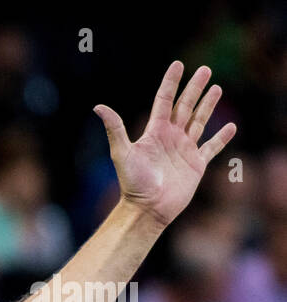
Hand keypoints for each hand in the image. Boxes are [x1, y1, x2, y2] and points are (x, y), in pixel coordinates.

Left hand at [94, 61, 236, 227]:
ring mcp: (184, 150)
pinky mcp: (196, 164)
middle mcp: (170, 138)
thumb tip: (98, 106)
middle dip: (195, 88)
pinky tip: (231, 127)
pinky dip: (222, 138)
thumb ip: (115, 128)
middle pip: (185, 106)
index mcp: (155, 132)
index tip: (178, 64)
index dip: (171, 82)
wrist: (148, 208)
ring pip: (199, 121)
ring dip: (208, 105)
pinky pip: (212, 147)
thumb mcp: (122, 152)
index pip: (164, 100)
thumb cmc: (133, 183)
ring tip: (217, 88)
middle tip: (205, 70)